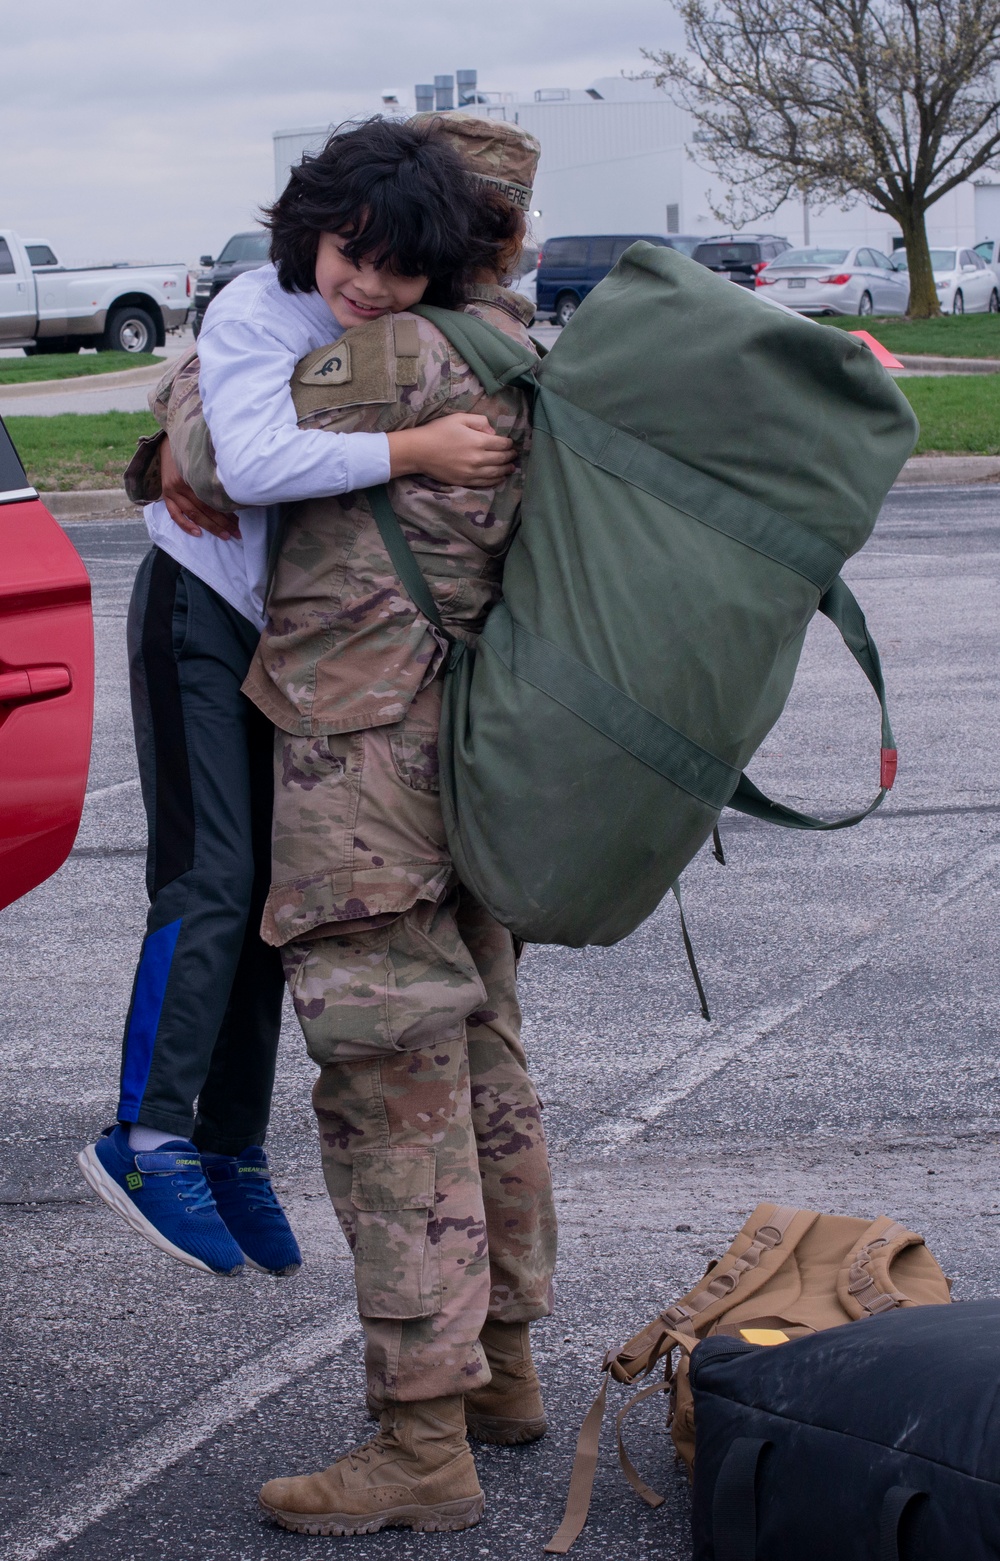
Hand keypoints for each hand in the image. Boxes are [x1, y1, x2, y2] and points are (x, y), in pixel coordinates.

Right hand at [161, 437, 240, 539]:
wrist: (167, 443)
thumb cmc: (192, 450)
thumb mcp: (204, 458)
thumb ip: (214, 473)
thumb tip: (235, 490)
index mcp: (194, 473)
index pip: (214, 498)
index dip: (228, 511)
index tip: (241, 522)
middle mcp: (182, 484)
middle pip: (206, 508)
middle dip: (223, 523)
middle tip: (237, 533)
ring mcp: (172, 490)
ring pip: (193, 513)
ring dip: (210, 526)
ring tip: (224, 535)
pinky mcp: (166, 494)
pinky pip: (174, 514)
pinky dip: (185, 525)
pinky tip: (197, 533)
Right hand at [387, 414, 515, 488]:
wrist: (420, 451)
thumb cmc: (438, 431)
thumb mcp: (459, 418)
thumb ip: (479, 421)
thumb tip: (493, 432)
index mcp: (479, 441)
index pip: (502, 444)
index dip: (509, 443)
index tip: (510, 443)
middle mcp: (478, 459)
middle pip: (501, 459)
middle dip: (510, 456)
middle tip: (514, 455)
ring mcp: (472, 472)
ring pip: (496, 473)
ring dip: (506, 470)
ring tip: (511, 468)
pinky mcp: (465, 481)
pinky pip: (485, 483)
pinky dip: (496, 481)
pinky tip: (499, 478)